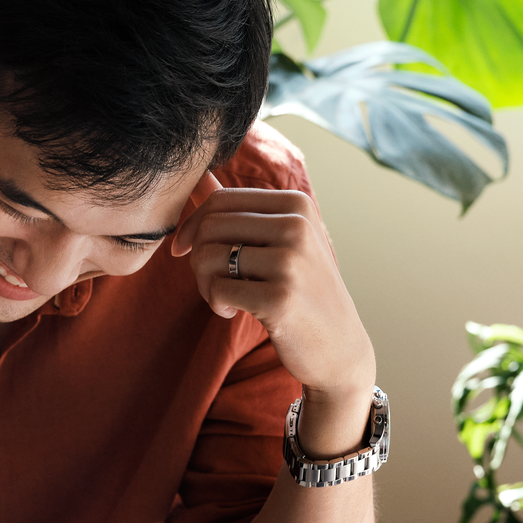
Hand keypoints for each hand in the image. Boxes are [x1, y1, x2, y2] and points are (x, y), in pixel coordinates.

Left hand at [171, 177, 375, 451]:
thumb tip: (200, 174)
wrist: (338, 348)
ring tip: (222, 298)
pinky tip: (232, 312)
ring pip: (209, 257)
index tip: (185, 250)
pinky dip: (216, 304)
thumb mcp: (281, 242)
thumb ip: (243, 211)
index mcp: (297, 205)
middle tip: (210, 282)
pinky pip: (218, 290)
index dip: (192, 225)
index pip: (222, 199)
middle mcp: (297, 226)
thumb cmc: (301, 291)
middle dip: (196, 257)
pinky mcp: (280, 297)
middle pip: (211, 226)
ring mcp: (291, 261)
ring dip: (204, 284)